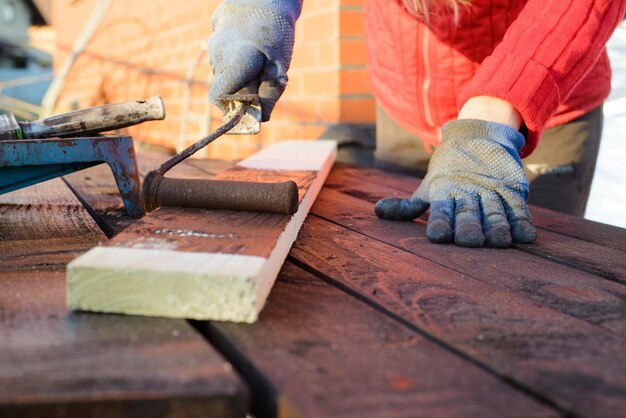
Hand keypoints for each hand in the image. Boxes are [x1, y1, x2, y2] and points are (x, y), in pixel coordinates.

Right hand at [207, 0, 300, 120]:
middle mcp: (217, 54)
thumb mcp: (279, 68)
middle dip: (238, 88)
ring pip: (222, 68)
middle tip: (261, 78)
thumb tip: (260, 119)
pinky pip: (222, 52)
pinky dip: (234, 54)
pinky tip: (249, 42)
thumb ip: (269, 96)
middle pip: (221, 85)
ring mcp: (212, 41)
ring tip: (257, 56)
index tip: (246, 105)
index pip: (218, 97)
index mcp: (231, 64)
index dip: (230, 106)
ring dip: (237, 70)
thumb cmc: (276, 33)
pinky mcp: (214, 32)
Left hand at [375, 119, 536, 247]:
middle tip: (470, 242)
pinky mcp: (512, 188)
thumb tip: (376, 211)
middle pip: (469, 213)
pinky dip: (523, 220)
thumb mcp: (428, 187)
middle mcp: (468, 191)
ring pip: (495, 211)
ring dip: (498, 227)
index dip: (440, 222)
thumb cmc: (448, 172)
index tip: (438, 236)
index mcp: (446, 191)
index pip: (441, 210)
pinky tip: (525, 236)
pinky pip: (518, 207)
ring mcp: (492, 190)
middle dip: (470, 228)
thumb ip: (407, 206)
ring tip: (499, 242)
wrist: (479, 136)